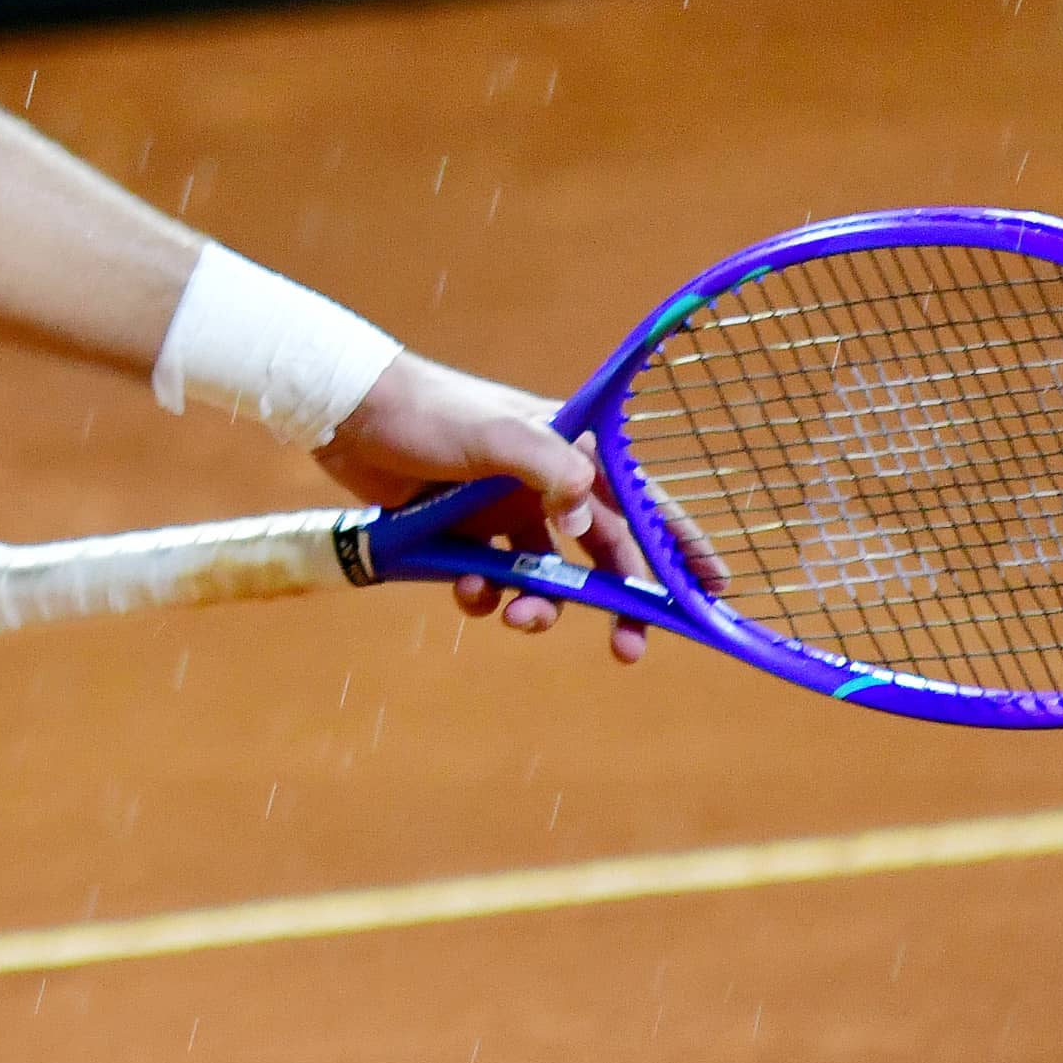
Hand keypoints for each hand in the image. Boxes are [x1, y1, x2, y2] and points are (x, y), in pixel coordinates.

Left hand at [314, 351, 655, 664]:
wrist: (348, 415)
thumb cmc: (427, 412)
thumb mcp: (492, 434)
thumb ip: (545, 467)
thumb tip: (587, 514)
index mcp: (567, 452)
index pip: (640, 500)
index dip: (679, 542)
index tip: (714, 586)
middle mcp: (544, 483)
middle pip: (602, 555)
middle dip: (618, 604)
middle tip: (629, 650)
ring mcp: (504, 510)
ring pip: (545, 576)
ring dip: (540, 605)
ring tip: (518, 617)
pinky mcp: (462, 532)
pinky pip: (490, 579)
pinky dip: (484, 595)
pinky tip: (467, 591)